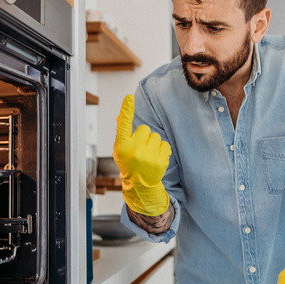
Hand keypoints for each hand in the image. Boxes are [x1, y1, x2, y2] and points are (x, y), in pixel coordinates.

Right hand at [113, 94, 170, 215]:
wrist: (140, 185)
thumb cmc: (128, 163)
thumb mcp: (120, 149)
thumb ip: (122, 133)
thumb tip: (120, 115)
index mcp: (121, 146)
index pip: (123, 125)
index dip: (126, 110)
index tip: (128, 98)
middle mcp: (133, 150)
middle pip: (145, 128)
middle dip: (143, 136)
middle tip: (140, 148)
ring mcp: (147, 155)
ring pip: (155, 136)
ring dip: (153, 143)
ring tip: (148, 154)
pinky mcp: (160, 160)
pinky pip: (164, 144)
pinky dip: (162, 149)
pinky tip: (155, 158)